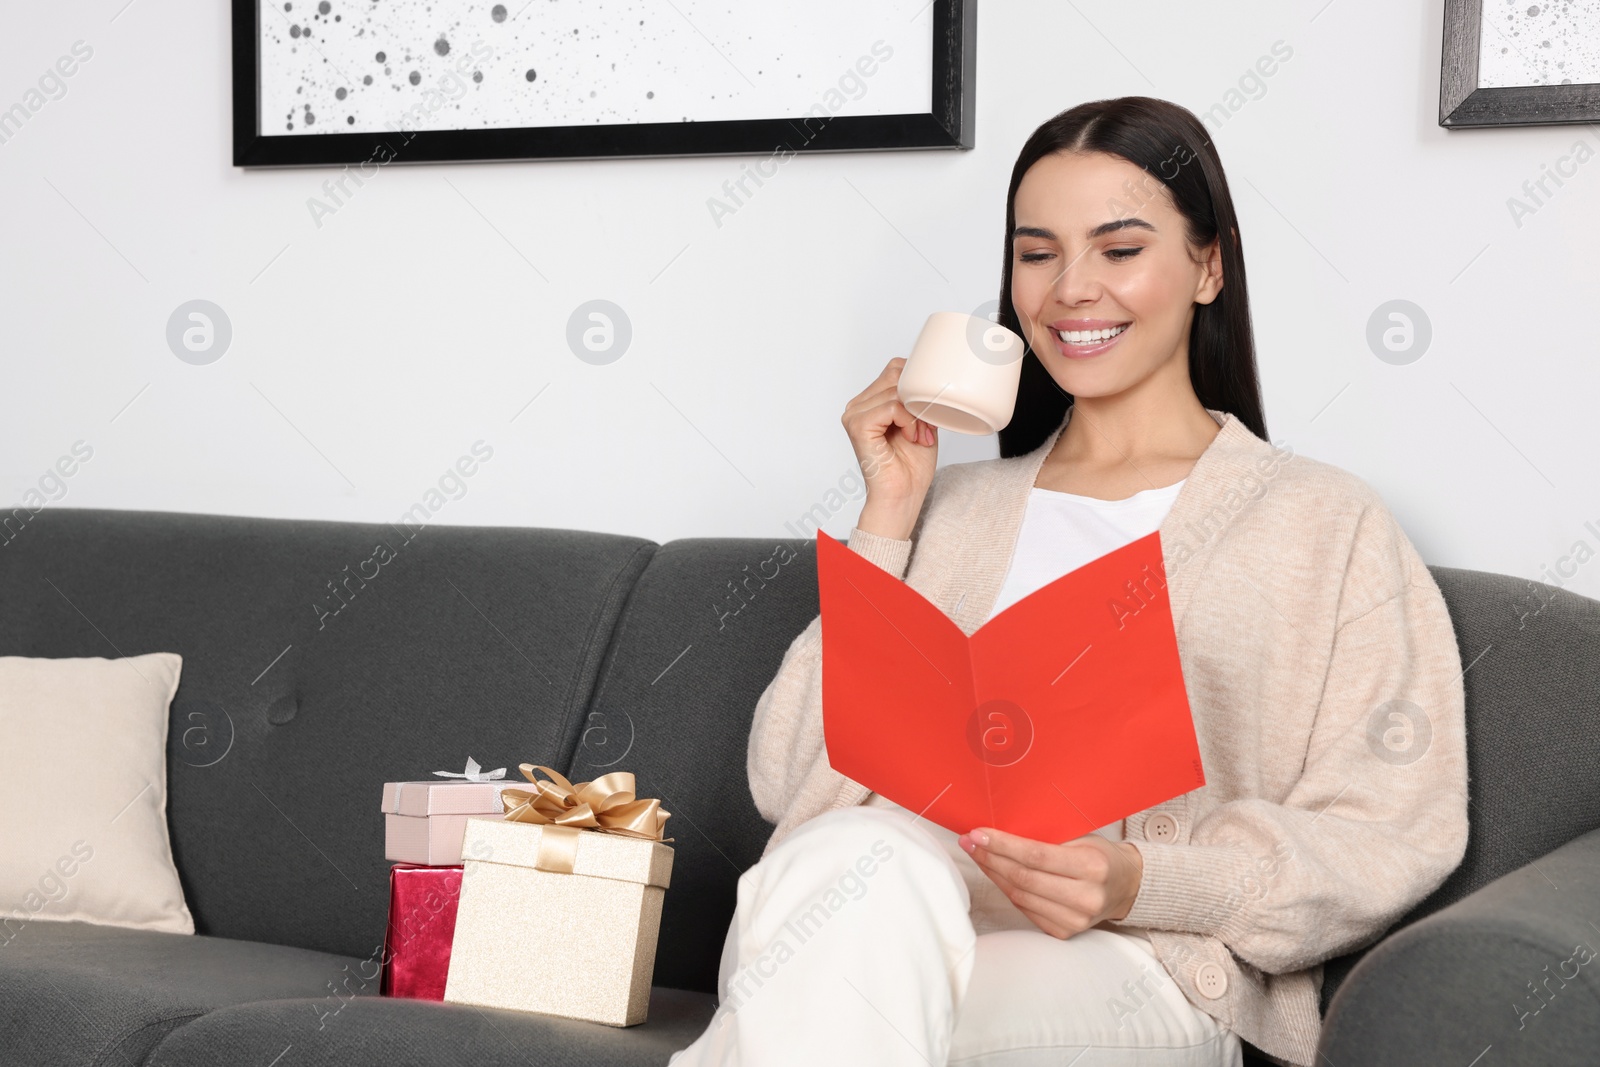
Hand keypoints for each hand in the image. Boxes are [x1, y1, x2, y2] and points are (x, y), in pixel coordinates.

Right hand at [841, 357, 937, 521]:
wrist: (903, 497)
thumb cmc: (910, 467)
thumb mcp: (921, 421)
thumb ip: (918, 398)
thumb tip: (927, 378)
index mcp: (869, 402)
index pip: (895, 369)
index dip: (917, 386)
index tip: (927, 415)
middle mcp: (857, 406)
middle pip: (895, 375)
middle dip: (918, 399)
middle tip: (926, 427)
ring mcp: (854, 414)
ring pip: (896, 391)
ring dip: (917, 415)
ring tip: (919, 436)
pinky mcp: (857, 425)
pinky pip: (891, 406)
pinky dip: (908, 421)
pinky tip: (911, 438)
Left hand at [958, 826, 1144, 937]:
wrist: (1125, 886)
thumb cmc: (1099, 855)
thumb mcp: (1081, 838)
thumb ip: (1047, 838)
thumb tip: (998, 831)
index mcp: (1092, 867)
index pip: (1036, 856)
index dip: (1002, 845)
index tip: (978, 833)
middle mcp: (1085, 897)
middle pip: (1024, 877)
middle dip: (990, 858)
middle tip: (969, 842)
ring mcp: (1075, 920)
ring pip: (1020, 896)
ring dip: (993, 874)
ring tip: (978, 855)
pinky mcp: (1065, 932)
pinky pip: (1025, 909)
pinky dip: (1008, 891)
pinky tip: (997, 875)